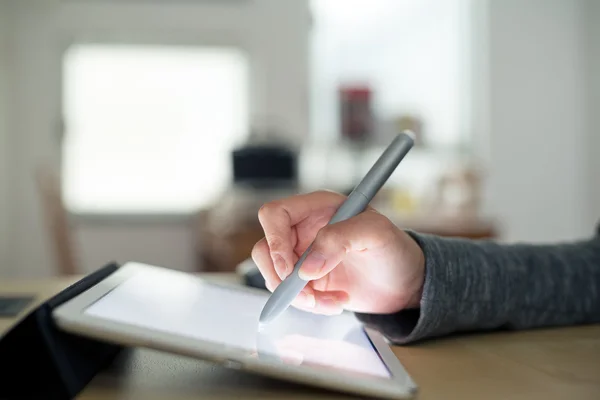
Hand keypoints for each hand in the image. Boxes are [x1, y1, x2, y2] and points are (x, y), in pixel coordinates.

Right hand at [251, 190, 424, 314]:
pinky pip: (290, 295)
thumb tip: (306, 268)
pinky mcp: (306, 281)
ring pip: (274, 276)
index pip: (274, 215)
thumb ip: (340, 239)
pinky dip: (310, 305)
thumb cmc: (395, 248)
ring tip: (332, 303)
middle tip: (309, 295)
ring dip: (298, 297)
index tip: (290, 269)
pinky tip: (337, 303)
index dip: (274, 240)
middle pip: (265, 249)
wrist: (405, 282)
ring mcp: (302, 256)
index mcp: (316, 207)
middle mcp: (303, 230)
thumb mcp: (376, 233)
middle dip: (282, 278)